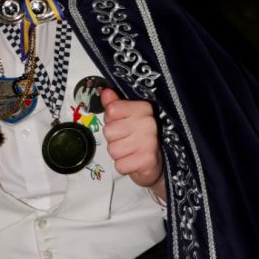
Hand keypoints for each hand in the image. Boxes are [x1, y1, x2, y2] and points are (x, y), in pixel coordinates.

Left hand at [100, 88, 165, 202]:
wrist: (153, 164)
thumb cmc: (136, 137)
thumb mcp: (125, 117)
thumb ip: (114, 104)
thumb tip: (105, 92)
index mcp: (143, 108)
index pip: (111, 110)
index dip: (110, 120)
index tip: (121, 123)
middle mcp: (148, 122)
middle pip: (109, 131)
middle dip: (112, 139)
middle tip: (125, 139)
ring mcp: (149, 142)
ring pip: (113, 149)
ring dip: (117, 153)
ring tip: (129, 150)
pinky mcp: (148, 160)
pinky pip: (119, 165)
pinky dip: (123, 166)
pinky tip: (133, 160)